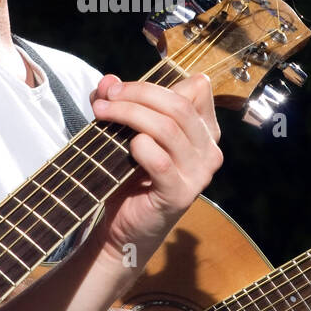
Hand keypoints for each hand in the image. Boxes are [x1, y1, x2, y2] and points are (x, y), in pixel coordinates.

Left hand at [89, 74, 222, 259]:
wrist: (123, 229)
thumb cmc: (129, 177)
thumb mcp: (125, 132)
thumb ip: (118, 104)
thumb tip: (107, 81)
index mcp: (204, 130)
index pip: (197, 88)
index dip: (157, 83)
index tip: (119, 89)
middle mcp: (209, 150)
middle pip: (179, 104)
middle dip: (138, 94)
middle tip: (107, 98)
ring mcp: (198, 174)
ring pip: (168, 128)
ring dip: (130, 114)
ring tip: (101, 114)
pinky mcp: (180, 195)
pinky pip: (161, 161)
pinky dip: (141, 148)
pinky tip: (127, 147)